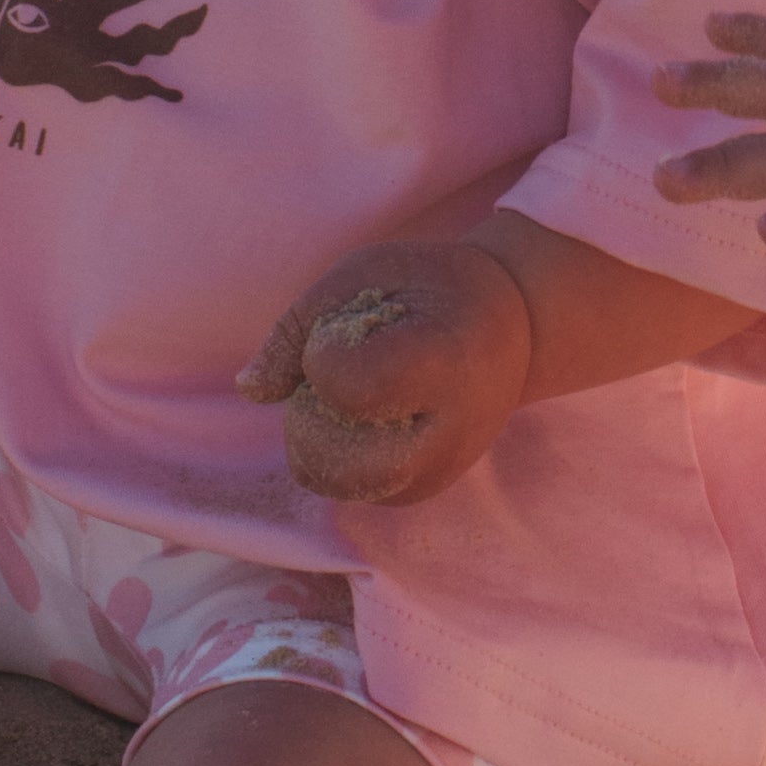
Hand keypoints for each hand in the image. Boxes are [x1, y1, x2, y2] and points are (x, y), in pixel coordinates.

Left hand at [236, 238, 536, 509]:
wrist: (515, 330)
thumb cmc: (431, 288)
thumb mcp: (364, 273)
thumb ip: (299, 327)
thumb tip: (251, 391)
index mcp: (443, 364)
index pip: (347, 386)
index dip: (324, 352)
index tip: (358, 324)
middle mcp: (446, 436)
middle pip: (328, 457)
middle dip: (307, 408)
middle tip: (344, 364)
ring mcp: (434, 474)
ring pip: (321, 475)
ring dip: (314, 430)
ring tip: (357, 388)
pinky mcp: (416, 492)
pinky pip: (336, 483)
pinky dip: (330, 449)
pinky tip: (365, 413)